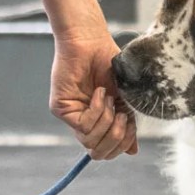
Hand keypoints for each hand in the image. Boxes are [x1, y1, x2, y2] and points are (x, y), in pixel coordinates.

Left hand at [50, 29, 137, 160]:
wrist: (93, 42)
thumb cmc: (110, 64)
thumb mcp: (125, 98)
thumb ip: (128, 125)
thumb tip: (132, 151)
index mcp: (99, 121)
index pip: (107, 151)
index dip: (122, 144)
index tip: (131, 126)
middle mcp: (84, 121)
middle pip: (97, 152)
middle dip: (115, 138)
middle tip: (123, 116)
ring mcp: (72, 115)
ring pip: (90, 142)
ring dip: (106, 121)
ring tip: (110, 99)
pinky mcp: (61, 108)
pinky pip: (83, 126)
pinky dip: (96, 110)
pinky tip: (99, 93)